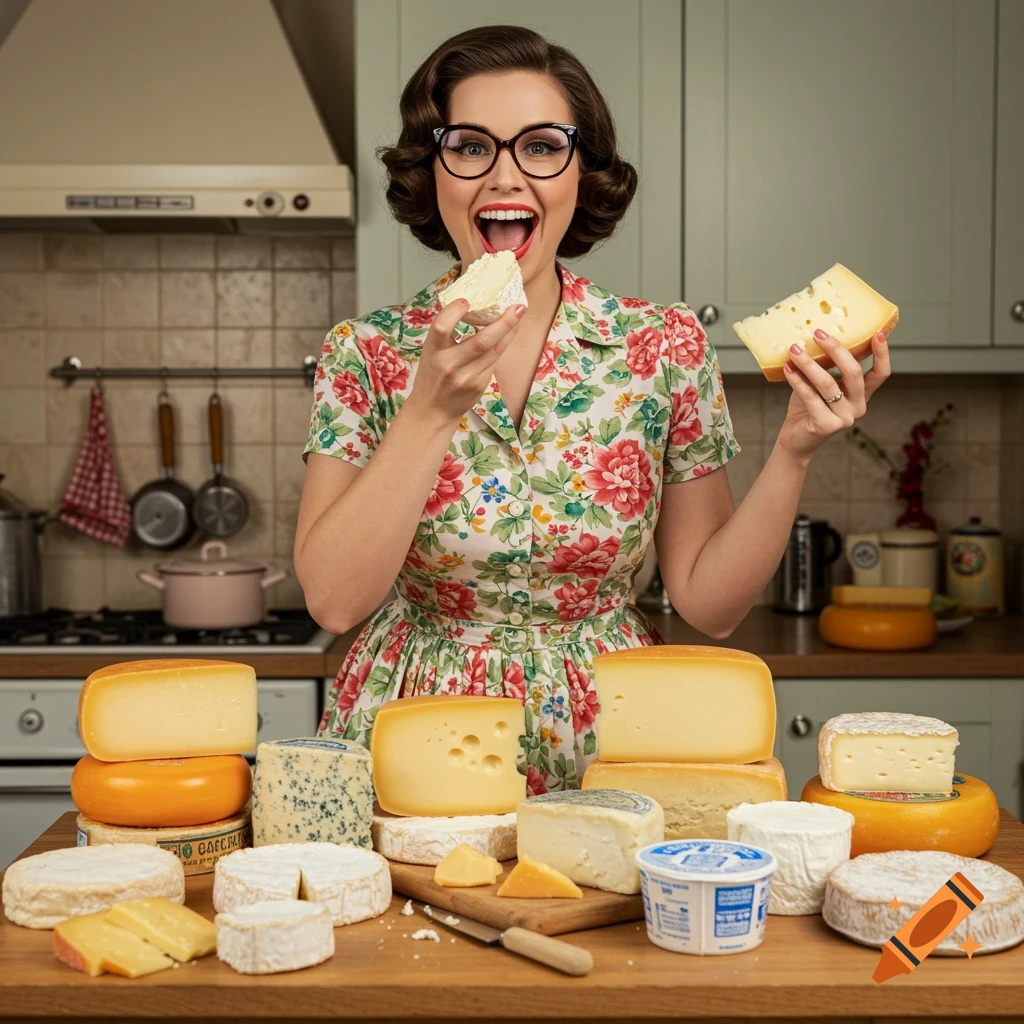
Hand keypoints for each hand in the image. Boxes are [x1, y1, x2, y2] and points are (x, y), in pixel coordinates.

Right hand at [406, 299, 525, 424]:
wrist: (433, 410)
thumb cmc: (433, 375)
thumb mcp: (432, 351)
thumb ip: (447, 333)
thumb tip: (474, 305)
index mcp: (432, 351)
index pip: (442, 327)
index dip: (454, 311)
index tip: (466, 300)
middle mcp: (449, 365)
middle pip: (482, 341)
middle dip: (504, 322)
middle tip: (518, 307)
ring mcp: (466, 377)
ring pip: (495, 351)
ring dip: (510, 331)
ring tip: (518, 315)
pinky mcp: (479, 385)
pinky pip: (495, 361)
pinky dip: (502, 345)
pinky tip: (507, 335)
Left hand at [777, 330, 890, 459]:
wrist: (795, 438)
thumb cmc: (808, 407)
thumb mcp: (822, 384)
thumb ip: (827, 367)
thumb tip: (819, 336)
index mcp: (861, 395)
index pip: (880, 374)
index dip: (882, 354)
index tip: (878, 333)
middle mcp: (858, 407)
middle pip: (854, 372)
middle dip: (836, 349)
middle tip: (818, 333)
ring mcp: (844, 418)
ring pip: (828, 383)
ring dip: (809, 363)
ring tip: (794, 349)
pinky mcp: (826, 425)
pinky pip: (811, 396)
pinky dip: (797, 380)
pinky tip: (787, 368)